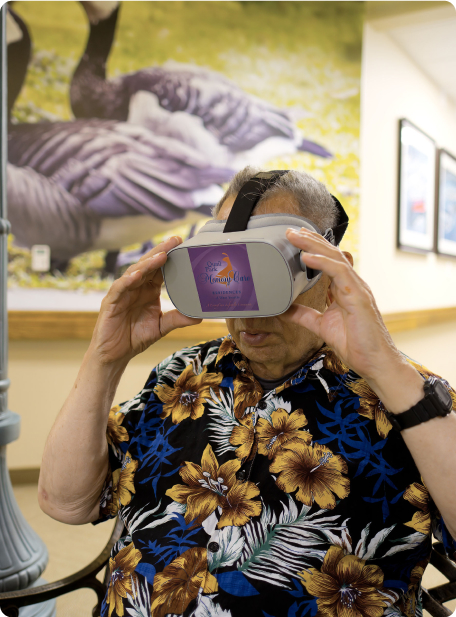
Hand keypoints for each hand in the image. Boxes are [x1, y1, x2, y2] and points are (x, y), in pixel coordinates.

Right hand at [89, 236, 201, 366]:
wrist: (115, 355)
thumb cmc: (135, 337)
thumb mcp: (161, 326)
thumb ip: (178, 319)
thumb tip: (199, 316)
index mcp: (148, 290)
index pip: (160, 269)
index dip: (170, 256)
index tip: (183, 244)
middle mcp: (136, 287)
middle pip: (148, 265)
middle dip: (161, 251)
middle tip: (175, 240)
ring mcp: (122, 293)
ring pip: (134, 272)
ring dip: (147, 263)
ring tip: (161, 255)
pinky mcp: (111, 302)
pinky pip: (119, 288)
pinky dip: (127, 281)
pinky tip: (137, 275)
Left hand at [284, 228, 421, 408]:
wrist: (376, 363)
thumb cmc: (356, 345)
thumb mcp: (321, 326)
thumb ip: (304, 316)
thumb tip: (284, 309)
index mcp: (344, 289)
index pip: (328, 261)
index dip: (313, 247)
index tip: (295, 238)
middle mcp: (352, 284)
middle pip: (331, 254)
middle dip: (311, 240)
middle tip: (291, 230)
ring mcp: (357, 289)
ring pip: (335, 258)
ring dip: (314, 245)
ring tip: (296, 237)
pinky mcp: (359, 298)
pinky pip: (340, 274)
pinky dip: (323, 263)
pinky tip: (307, 257)